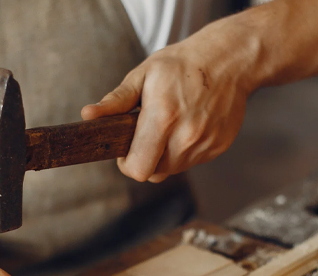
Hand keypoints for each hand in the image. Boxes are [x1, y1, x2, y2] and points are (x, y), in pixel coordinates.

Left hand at [81, 17, 253, 182]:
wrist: (228, 60)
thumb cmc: (181, 64)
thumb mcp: (143, 75)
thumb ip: (116, 101)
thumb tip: (89, 116)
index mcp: (163, 118)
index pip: (138, 168)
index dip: (127, 164)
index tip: (126, 150)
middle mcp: (186, 137)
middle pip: (154, 173)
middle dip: (145, 159)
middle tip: (147, 134)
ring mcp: (205, 144)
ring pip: (173, 169)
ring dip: (165, 155)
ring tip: (170, 125)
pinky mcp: (218, 147)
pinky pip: (192, 161)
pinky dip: (185, 150)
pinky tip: (189, 124)